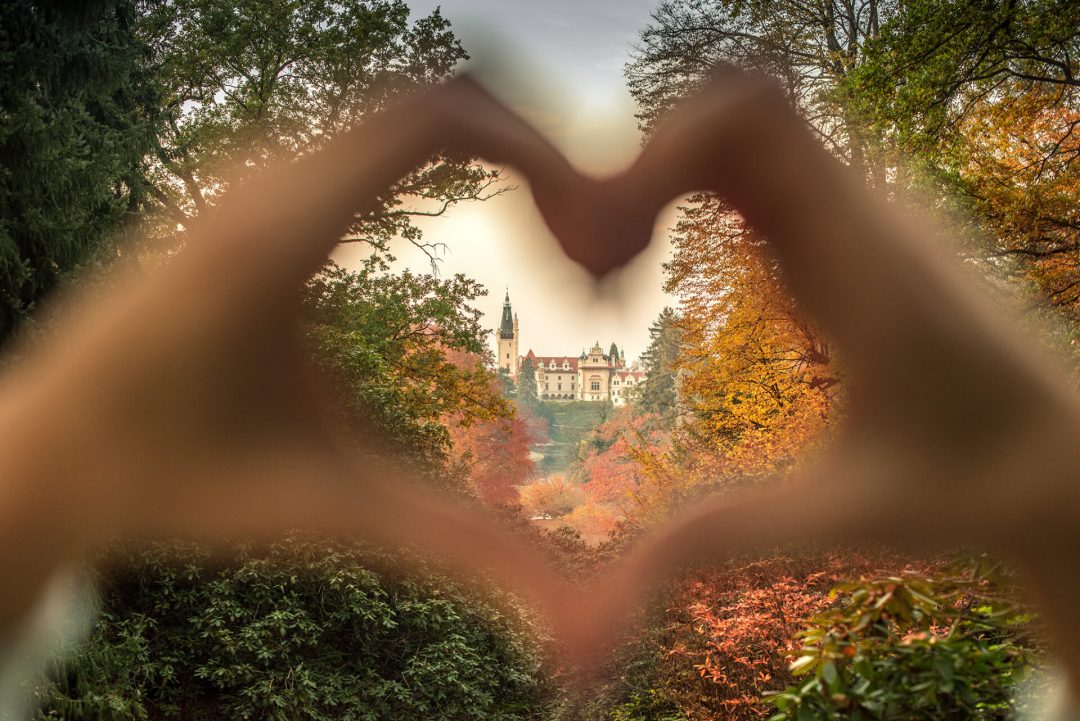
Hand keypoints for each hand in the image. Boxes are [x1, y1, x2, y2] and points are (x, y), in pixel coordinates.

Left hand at [0, 76, 584, 628]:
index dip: (539, 150)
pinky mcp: (241, 181)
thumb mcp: (326, 512)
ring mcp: (241, 169)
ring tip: (556, 229)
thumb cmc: (173, 486)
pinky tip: (472, 215)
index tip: (594, 227)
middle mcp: (253, 178)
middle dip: (534, 148)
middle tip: (596, 241)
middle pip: (431, 97)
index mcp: (273, 242)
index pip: (431, 122)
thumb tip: (579, 623)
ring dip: (490, 148)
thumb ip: (458, 553)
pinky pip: (364, 128)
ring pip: (399, 107)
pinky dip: (440, 152)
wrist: (47, 453)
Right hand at [559, 70, 1079, 685]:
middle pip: (726, 104)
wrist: (1071, 452)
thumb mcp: (844, 518)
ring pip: (737, 123)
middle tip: (595, 267)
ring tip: (613, 270)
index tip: (605, 253)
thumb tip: (613, 594)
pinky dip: (684, 185)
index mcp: (862, 259)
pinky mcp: (850, 216)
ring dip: (657, 175)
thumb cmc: (973, 484)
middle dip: (634, 166)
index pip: (747, 117)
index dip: (649, 157)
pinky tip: (657, 262)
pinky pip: (754, 156)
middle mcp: (862, 207)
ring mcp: (859, 203)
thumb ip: (725, 537)